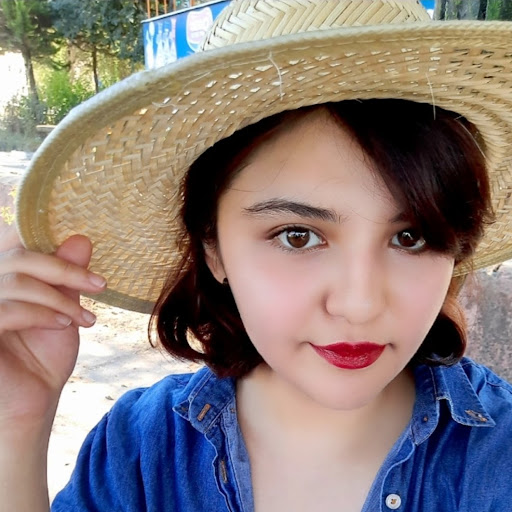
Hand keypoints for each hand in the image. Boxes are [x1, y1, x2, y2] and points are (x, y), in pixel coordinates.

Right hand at [0, 226, 106, 427]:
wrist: (34, 400)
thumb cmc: (44, 354)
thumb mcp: (63, 308)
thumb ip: (66, 275)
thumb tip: (81, 237)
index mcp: (2, 278)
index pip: (11, 241)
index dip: (42, 238)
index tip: (81, 248)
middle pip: (17, 256)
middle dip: (64, 270)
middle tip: (99, 285)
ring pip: (16, 282)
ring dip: (59, 298)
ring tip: (84, 318)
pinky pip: (7, 310)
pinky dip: (42, 314)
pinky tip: (64, 325)